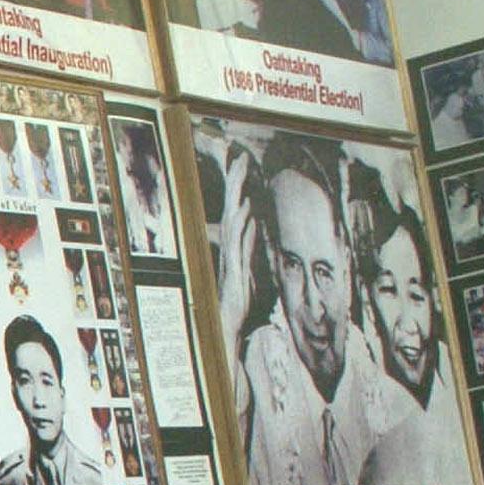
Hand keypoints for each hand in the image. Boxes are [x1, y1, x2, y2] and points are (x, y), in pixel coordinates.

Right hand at [217, 147, 254, 351]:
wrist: (228, 326)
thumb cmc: (237, 301)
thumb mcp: (247, 268)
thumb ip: (249, 246)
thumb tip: (255, 224)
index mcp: (231, 247)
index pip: (234, 210)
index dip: (238, 187)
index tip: (242, 163)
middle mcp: (228, 249)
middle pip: (232, 209)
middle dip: (236, 183)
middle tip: (241, 158)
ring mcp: (229, 258)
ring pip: (233, 222)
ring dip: (238, 198)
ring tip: (242, 176)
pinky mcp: (234, 271)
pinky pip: (239, 245)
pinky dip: (243, 227)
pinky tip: (249, 212)